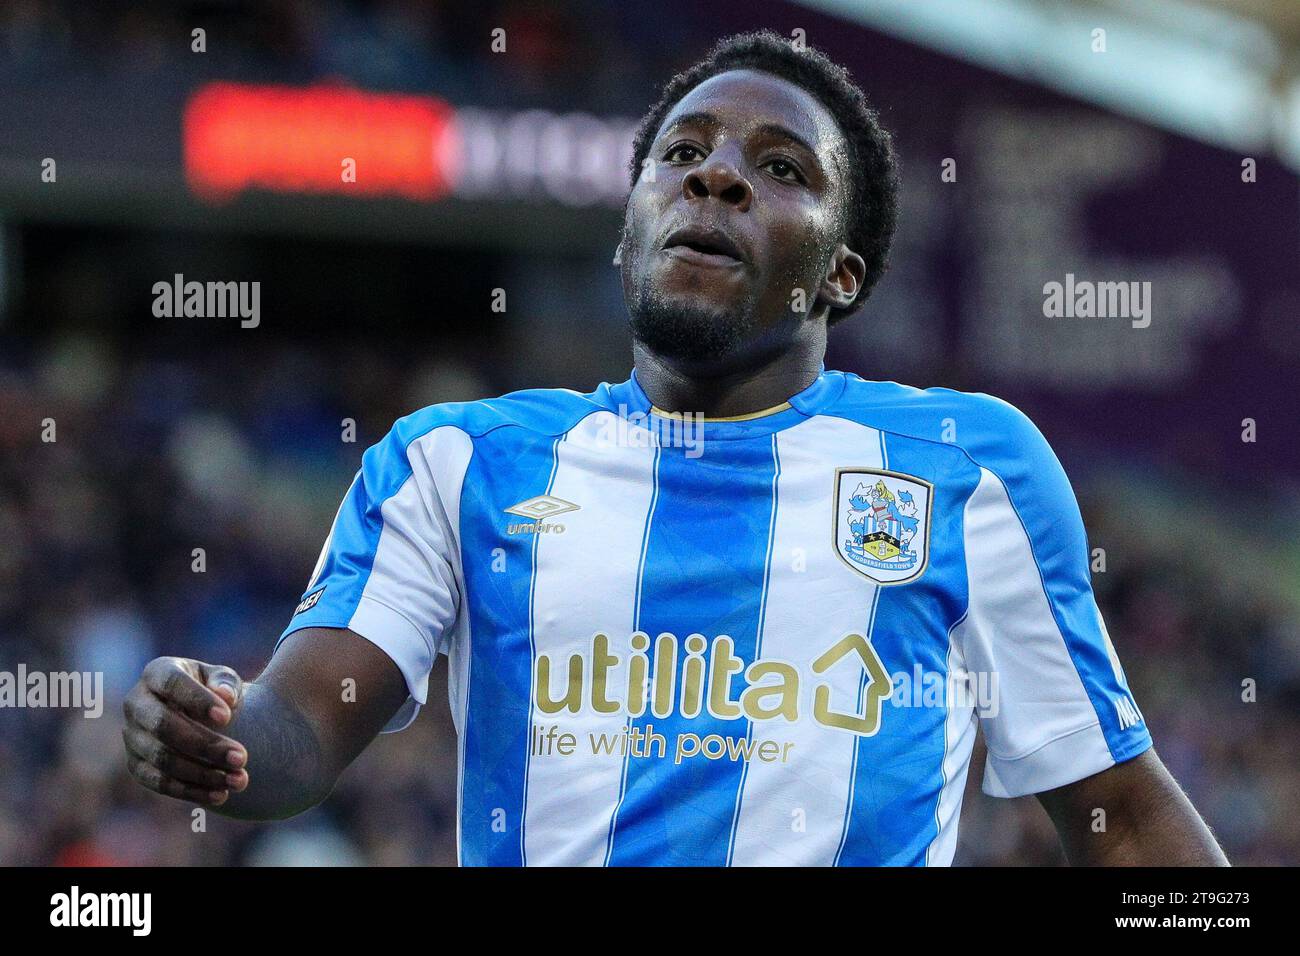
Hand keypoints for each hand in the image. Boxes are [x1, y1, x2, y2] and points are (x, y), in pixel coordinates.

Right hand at [123, 657, 250, 805]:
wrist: (202, 716)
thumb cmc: (215, 691)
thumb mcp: (224, 679)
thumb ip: (226, 682)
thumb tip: (226, 696)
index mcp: (156, 673)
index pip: (172, 683)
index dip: (198, 700)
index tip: (228, 717)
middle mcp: (136, 703)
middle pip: (163, 725)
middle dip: (204, 744)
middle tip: (242, 757)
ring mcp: (132, 736)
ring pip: (161, 758)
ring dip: (202, 773)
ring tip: (239, 779)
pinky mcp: (136, 764)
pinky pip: (158, 783)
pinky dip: (190, 791)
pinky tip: (221, 795)